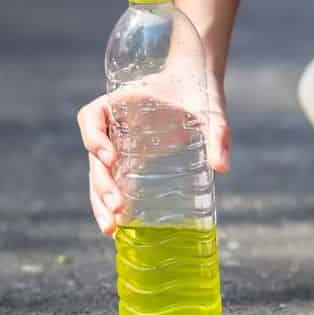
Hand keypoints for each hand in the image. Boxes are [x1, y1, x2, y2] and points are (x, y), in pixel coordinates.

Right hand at [76, 72, 230, 235]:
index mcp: (121, 102)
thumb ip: (218, 134)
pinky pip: (114, 179)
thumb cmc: (201, 93)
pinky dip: (112, 200)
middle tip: (116, 207)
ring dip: (100, 200)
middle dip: (101, 184)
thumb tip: (222, 168)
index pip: (91, 118)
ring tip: (111, 228)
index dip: (94, 138)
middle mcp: (114, 124)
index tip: (112, 158)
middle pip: (94, 155)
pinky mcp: (130, 158)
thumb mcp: (212, 111)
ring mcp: (119, 143)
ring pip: (100, 173)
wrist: (198, 86)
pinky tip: (118, 225)